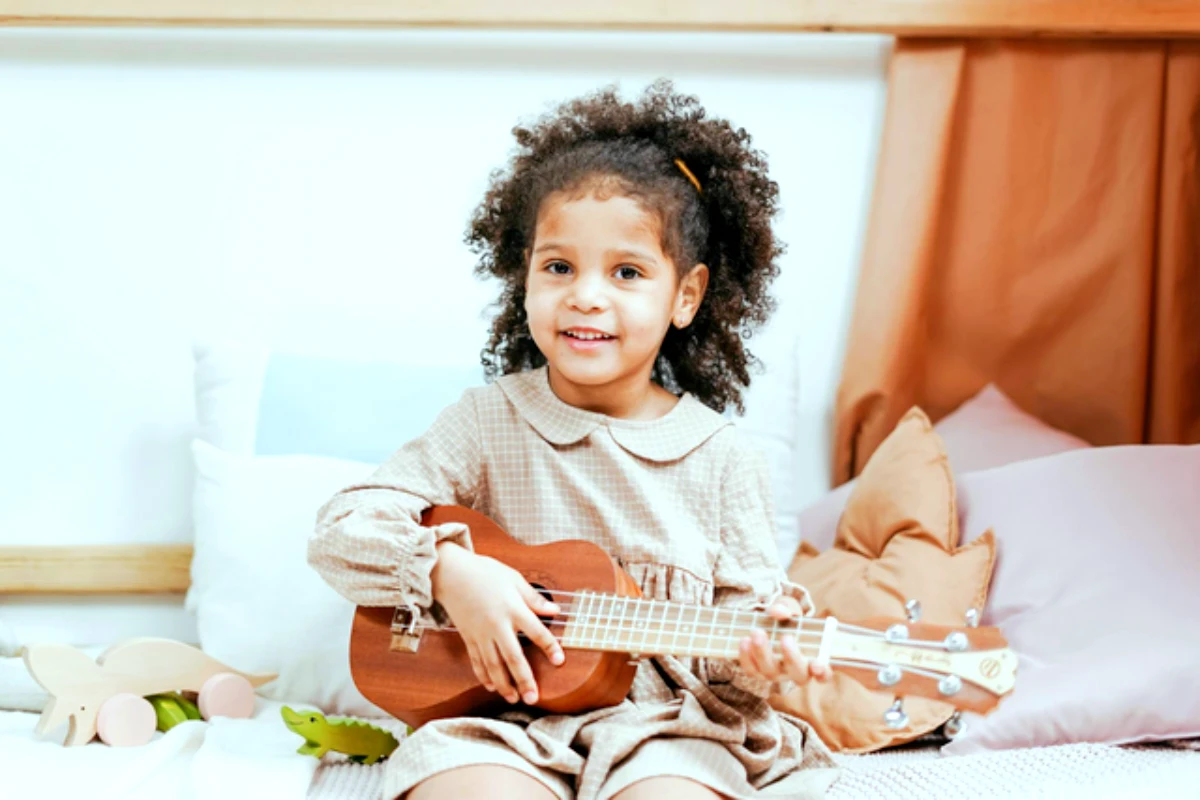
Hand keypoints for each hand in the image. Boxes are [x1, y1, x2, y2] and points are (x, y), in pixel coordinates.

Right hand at [430, 542, 564, 704]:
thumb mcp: (513, 578)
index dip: (549, 647)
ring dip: (504, 684)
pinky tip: (491, 686)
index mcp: (512, 608)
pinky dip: (483, 675)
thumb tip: (555, 610)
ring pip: (493, 664)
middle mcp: (496, 625)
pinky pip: (476, 660)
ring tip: (513, 699)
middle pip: (512, 657)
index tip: (560, 661)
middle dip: (524, 679)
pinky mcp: (468, 637)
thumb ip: (534, 598)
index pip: (535, 631)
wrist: (450, 573)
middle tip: (533, 698)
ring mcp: (480, 634)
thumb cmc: (484, 572)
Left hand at [737, 595, 831, 684]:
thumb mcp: (789, 608)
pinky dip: (746, 657)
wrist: (766, 623)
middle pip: (798, 674)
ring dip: (763, 654)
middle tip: (786, 638)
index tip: (817, 664)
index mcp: (813, 659)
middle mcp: (796, 671)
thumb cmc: (787, 619)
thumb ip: (787, 608)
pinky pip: (751, 671)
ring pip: (771, 673)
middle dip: (792, 657)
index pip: (824, 674)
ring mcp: (776, 674)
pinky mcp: (757, 671)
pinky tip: (744, 641)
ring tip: (757, 632)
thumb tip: (779, 612)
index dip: (823, 672)